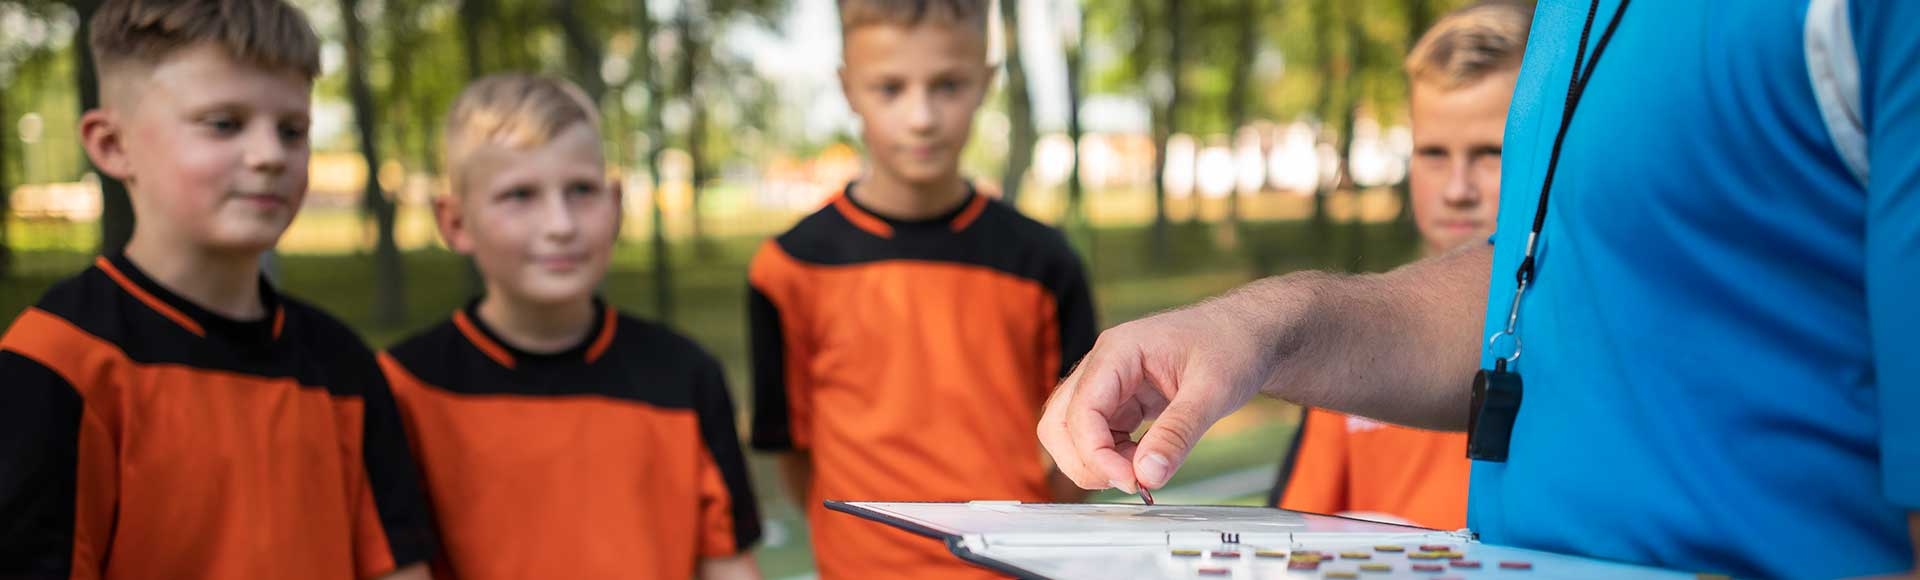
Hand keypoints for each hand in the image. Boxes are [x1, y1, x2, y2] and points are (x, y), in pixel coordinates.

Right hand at [1038, 297, 1284, 492]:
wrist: (1249, 334)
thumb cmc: (1232, 345)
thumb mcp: (1214, 391)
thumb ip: (1178, 433)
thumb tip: (1148, 476)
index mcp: (1118, 351)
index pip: (1081, 409)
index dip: (1096, 453)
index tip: (1129, 481)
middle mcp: (1104, 366)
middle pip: (1060, 422)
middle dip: (1085, 461)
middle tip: (1129, 482)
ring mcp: (1109, 385)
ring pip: (1071, 432)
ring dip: (1096, 462)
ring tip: (1141, 473)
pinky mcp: (1121, 402)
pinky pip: (1098, 436)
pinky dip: (1113, 459)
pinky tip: (1144, 463)